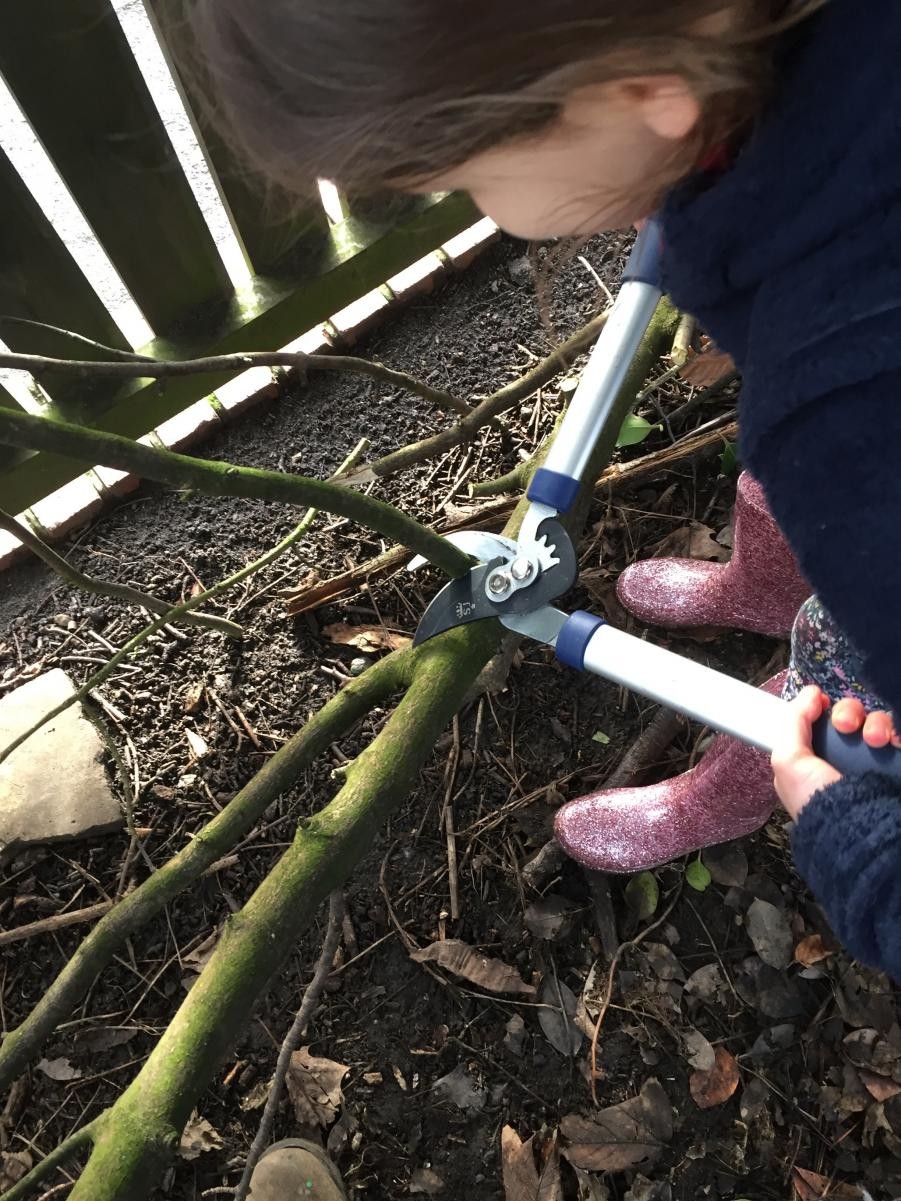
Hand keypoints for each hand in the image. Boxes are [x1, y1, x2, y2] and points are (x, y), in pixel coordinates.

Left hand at [771, 686, 900, 819]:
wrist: (860, 833)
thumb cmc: (819, 803)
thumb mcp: (788, 763)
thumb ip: (792, 723)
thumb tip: (810, 694)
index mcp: (815, 761)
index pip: (823, 722)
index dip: (825, 710)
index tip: (823, 706)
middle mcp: (845, 761)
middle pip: (851, 718)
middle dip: (848, 713)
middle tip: (845, 726)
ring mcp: (874, 765)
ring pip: (878, 724)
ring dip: (876, 724)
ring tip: (875, 739)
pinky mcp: (896, 767)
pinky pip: (898, 737)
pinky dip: (897, 734)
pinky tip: (893, 742)